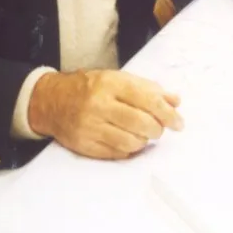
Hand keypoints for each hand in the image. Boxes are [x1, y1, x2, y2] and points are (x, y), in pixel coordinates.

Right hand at [28, 69, 182, 159]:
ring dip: (144, 140)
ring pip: (132, 142)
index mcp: (109, 83)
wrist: (53, 101)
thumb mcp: (117, 79)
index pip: (147, 99)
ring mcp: (90, 126)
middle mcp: (99, 104)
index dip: (167, 113)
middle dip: (157, 129)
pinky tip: (128, 140)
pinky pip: (118, 153)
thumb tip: (175, 100)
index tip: (178, 122)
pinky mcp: (85, 145)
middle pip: (141, 123)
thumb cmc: (91, 87)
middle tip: (159, 128)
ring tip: (142, 133)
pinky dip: (129, 148)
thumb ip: (148, 88)